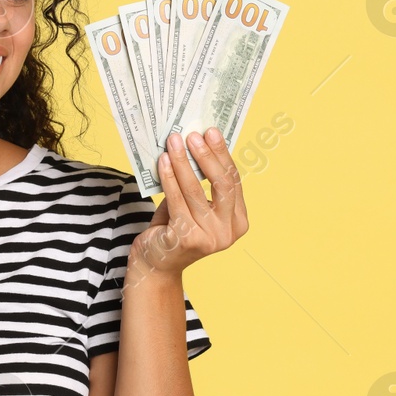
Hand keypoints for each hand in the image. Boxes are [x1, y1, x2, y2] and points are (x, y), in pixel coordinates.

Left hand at [130, 127, 248, 277]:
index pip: (233, 181)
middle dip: (206, 156)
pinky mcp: (187, 239)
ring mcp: (209, 238)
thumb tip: (197, 143)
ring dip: (183, 162)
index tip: (211, 132)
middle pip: (221, 185)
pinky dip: (169, 177)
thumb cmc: (176, 228)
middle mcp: (228, 232)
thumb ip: (202, 183)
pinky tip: (163, 161)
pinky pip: (177, 200)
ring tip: (174, 142)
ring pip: (195, 190)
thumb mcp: (195, 205)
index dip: (222, 155)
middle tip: (193, 135)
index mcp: (238, 222)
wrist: (156, 263)